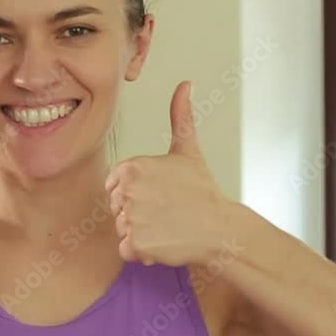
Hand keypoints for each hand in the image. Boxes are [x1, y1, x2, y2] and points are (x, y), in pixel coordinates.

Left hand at [105, 81, 232, 265]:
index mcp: (132, 167)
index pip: (114, 185)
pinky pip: (126, 250)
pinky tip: (163, 240)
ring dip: (140, 232)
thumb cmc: (203, 191)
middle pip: (115, 207)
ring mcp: (130, 219)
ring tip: (166, 225)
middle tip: (165, 210)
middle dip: (136, 212)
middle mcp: (127, 191)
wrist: (220, 228)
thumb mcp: (188, 150)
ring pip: (121, 229)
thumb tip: (185, 84)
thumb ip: (180, 116)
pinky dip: (142, 251)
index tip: (158, 194)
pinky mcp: (136, 244)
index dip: (136, 192)